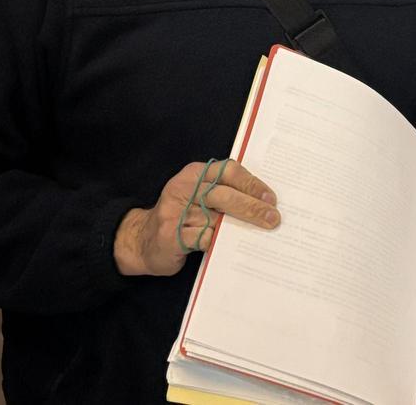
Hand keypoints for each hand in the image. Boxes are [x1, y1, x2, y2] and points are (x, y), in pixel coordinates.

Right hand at [114, 159, 278, 276]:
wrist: (142, 240)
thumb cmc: (181, 216)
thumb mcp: (198, 195)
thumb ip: (223, 192)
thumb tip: (262, 203)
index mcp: (195, 173)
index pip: (228, 171)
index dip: (252, 184)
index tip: (271, 198)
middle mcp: (184, 188)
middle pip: (224, 194)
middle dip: (252, 207)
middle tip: (273, 218)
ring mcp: (175, 211)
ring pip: (216, 218)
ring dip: (241, 226)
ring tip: (261, 233)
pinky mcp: (172, 235)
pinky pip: (204, 238)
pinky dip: (220, 242)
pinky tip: (231, 246)